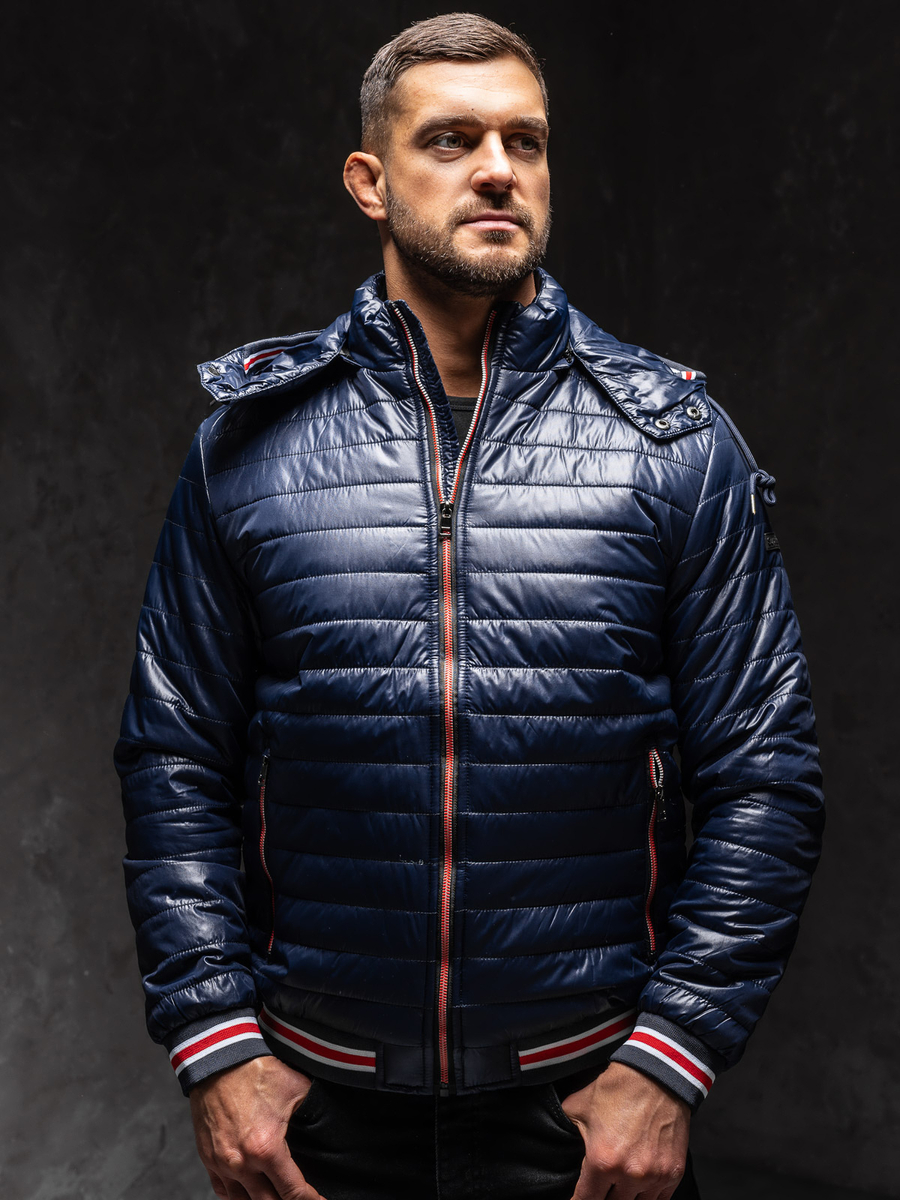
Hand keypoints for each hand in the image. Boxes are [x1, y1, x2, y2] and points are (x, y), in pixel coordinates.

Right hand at [189, 1056, 326, 1199]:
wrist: (219, 1060)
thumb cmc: (255, 1072)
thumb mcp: (297, 1088)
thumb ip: (312, 1111)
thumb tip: (326, 1118)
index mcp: (266, 1149)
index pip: (293, 1191)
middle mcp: (242, 1164)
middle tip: (299, 1197)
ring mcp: (222, 1164)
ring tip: (277, 1196)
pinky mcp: (208, 1158)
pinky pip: (222, 1191)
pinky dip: (237, 1196)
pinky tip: (249, 1194)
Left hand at [562, 1062, 689, 1199]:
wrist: (656, 1075)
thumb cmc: (616, 1089)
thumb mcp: (578, 1107)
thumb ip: (568, 1134)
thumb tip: (559, 1148)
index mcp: (602, 1162)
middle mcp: (630, 1175)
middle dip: (602, 1198)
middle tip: (599, 1188)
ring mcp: (655, 1176)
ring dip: (626, 1197)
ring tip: (619, 1188)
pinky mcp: (673, 1173)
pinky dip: (648, 1197)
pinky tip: (639, 1189)